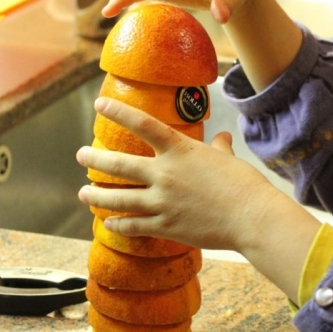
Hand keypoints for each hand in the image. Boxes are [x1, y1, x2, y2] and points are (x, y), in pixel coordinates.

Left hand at [76, 98, 320, 300]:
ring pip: (118, 198)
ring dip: (96, 195)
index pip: (142, 125)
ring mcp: (162, 202)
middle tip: (81, 155)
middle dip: (94, 158)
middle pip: (118, 164)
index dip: (118, 112)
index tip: (100, 105)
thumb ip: (219, 148)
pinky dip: (118, 225)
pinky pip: (133, 226)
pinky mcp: (166, 226)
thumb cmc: (244, 184)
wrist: (251, 217)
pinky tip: (108, 223)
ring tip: (84, 193)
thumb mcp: (229, 159)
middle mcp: (164, 174)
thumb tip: (222, 138)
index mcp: (179, 151)